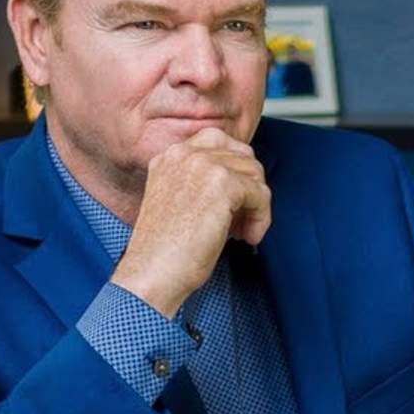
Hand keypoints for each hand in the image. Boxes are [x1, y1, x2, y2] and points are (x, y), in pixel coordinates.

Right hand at [110, 128, 271, 317]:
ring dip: (256, 206)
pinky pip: (261, 194)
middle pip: (243, 157)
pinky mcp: (223, 184)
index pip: (219, 142)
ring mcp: (203, 165)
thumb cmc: (165, 250)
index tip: (235, 200)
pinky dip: (262, 219)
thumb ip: (204, 182)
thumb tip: (246, 182)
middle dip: (249, 189)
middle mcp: (184, 154)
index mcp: (169, 156)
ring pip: (255, 175)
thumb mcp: (180, 201)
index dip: (236, 171)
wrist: (152, 271)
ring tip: (242, 232)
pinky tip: (248, 238)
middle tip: (241, 220)